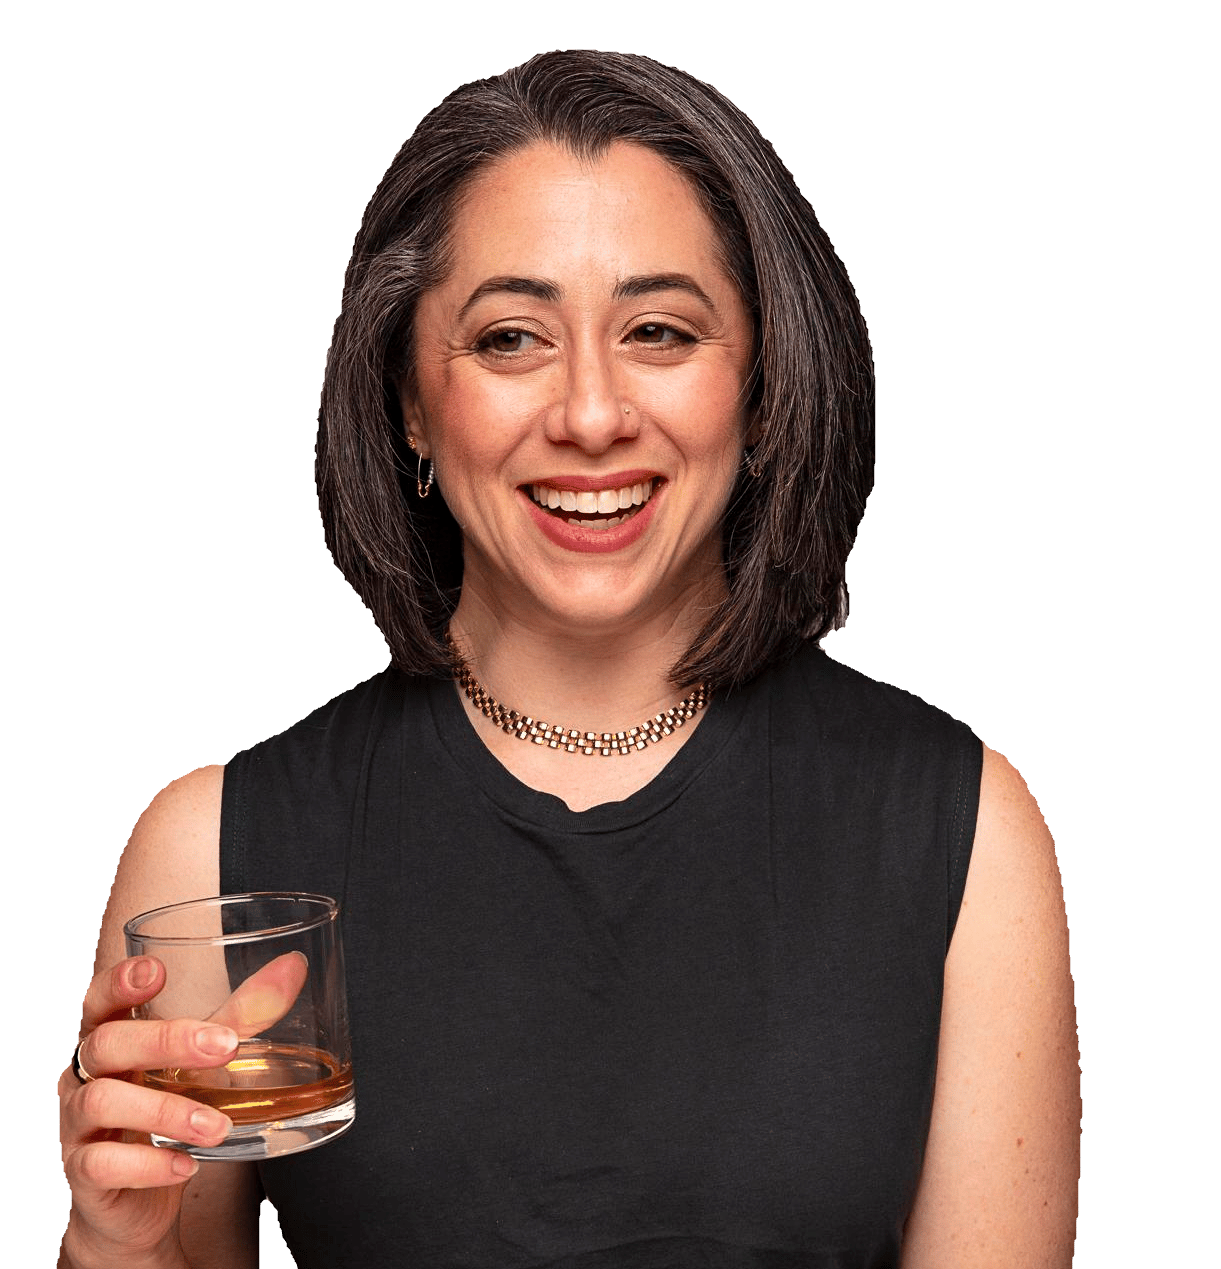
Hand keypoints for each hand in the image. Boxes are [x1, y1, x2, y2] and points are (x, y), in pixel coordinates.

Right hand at [58, 956, 236, 1266]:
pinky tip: (187, 1166)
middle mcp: (83, 1075)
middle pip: (107, 1043)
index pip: (98, 999)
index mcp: (108, 1036)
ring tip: (220, 1126)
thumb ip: (240, 1015)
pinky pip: (101, 1164)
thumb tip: (293, 969)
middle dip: (166, 1040)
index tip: (156, 971)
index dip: (119, 982)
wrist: (134, 1201)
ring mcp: (75, 1125)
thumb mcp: (201, 1059)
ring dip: (167, 1110)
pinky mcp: (81, 1174)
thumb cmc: (166, 1107)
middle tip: (227, 1047)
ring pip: (102, 1101)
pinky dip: (148, 1164)